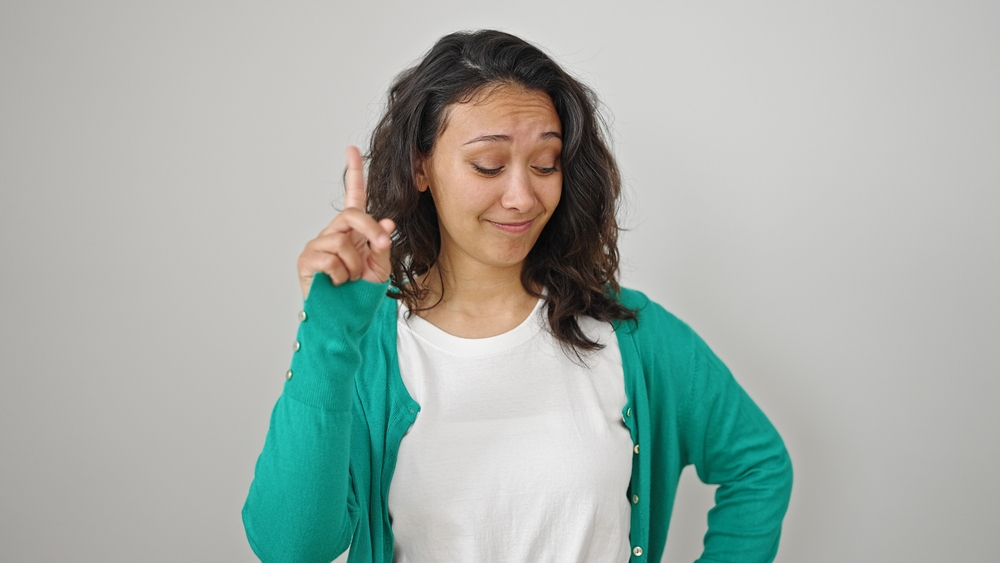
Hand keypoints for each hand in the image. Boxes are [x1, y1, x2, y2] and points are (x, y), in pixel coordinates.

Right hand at [297, 146, 395, 298]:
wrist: (345, 317)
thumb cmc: (361, 293)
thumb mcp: (379, 268)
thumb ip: (382, 245)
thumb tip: (387, 223)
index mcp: (352, 231)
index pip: (353, 196)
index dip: (353, 173)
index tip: (352, 149)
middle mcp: (333, 233)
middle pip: (352, 215)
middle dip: (371, 230)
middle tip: (382, 246)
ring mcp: (318, 245)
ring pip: (343, 243)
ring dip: (355, 265)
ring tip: (351, 279)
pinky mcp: (306, 261)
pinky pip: (330, 260)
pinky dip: (341, 275)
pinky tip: (337, 283)